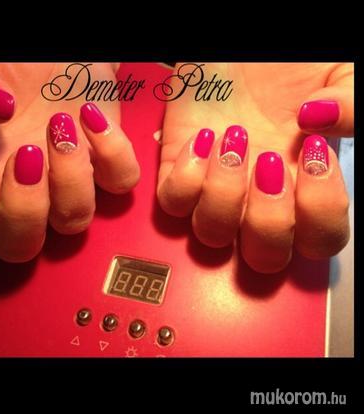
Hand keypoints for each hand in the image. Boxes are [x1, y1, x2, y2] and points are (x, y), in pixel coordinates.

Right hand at [0, 63, 139, 261]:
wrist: (52, 59)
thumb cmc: (7, 68)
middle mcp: (26, 195)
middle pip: (21, 246)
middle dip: (22, 209)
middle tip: (25, 155)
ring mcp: (70, 184)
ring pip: (74, 223)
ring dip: (69, 182)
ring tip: (59, 126)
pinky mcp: (107, 165)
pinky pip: (122, 182)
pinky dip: (114, 153)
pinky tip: (91, 116)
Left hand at [157, 63, 351, 272]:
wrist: (240, 51)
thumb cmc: (287, 68)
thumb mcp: (337, 76)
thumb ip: (352, 107)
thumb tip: (320, 124)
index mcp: (303, 189)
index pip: (318, 240)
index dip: (319, 211)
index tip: (311, 153)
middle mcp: (258, 202)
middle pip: (264, 258)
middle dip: (268, 218)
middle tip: (267, 160)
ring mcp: (216, 192)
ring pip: (212, 236)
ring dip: (223, 194)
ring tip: (233, 139)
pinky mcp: (179, 174)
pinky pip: (173, 205)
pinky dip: (185, 178)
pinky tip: (204, 138)